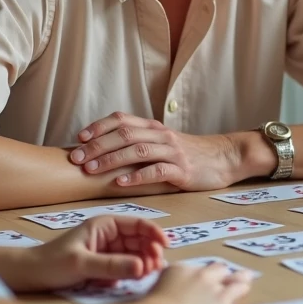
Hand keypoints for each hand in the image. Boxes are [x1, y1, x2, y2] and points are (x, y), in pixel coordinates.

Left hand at [25, 216, 168, 291]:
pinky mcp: (103, 266)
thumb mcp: (82, 264)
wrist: (28, 276)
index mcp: (105, 225)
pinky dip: (129, 274)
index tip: (166, 247)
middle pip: (139, 241)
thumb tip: (142, 267)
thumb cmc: (50, 263)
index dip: (155, 234)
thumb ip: (112, 266)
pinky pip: (123, 268)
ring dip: (142, 264)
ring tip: (146, 275)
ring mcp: (106, 251)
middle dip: (150, 252)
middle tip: (156, 268)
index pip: (138, 224)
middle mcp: (108, 235)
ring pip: (134, 255)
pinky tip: (128, 281)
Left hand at [70, 112, 241, 189]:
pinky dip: (136, 176)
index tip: (78, 138)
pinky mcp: (182, 169)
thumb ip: (141, 143)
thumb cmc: (192, 154)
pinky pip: (156, 171)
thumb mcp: (165, 143)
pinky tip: (120, 183)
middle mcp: (161, 135)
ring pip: (137, 150)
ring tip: (91, 170)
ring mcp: (173, 151)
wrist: (226, 157)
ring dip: (110, 160)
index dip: (98, 127)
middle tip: (76, 159)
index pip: (121, 119)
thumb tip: (106, 152)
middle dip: (97, 146)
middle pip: (124, 134)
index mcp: (155, 127)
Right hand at [151, 262, 253, 303]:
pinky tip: (245, 288)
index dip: (198, 276)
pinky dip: (241, 288)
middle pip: (215, 268)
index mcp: (180, 269)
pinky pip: (237, 289)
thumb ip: (168, 283)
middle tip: (223, 277)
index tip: (199, 282)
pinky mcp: (223, 298)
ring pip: (231, 276)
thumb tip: (170, 285)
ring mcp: (213, 284)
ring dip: (238, 277)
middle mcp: (199, 273)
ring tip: (246, 277)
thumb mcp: (157, 288)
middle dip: (219, 273)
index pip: (194, 268)